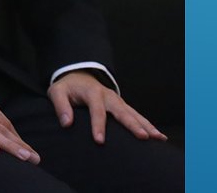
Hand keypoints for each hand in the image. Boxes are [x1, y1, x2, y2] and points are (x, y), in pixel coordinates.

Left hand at [47, 69, 167, 144]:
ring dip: (146, 125)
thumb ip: (60, 106)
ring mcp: (118, 101)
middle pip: (122, 111)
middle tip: (142, 137)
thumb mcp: (57, 92)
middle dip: (132, 124)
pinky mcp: (122, 106)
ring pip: (134, 114)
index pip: (97, 110)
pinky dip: (148, 125)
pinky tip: (159, 136)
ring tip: (158, 138)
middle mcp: (108, 96)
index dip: (98, 125)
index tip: (99, 141)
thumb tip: (66, 123)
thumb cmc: (67, 87)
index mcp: (92, 92)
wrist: (78, 75)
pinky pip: (137, 116)